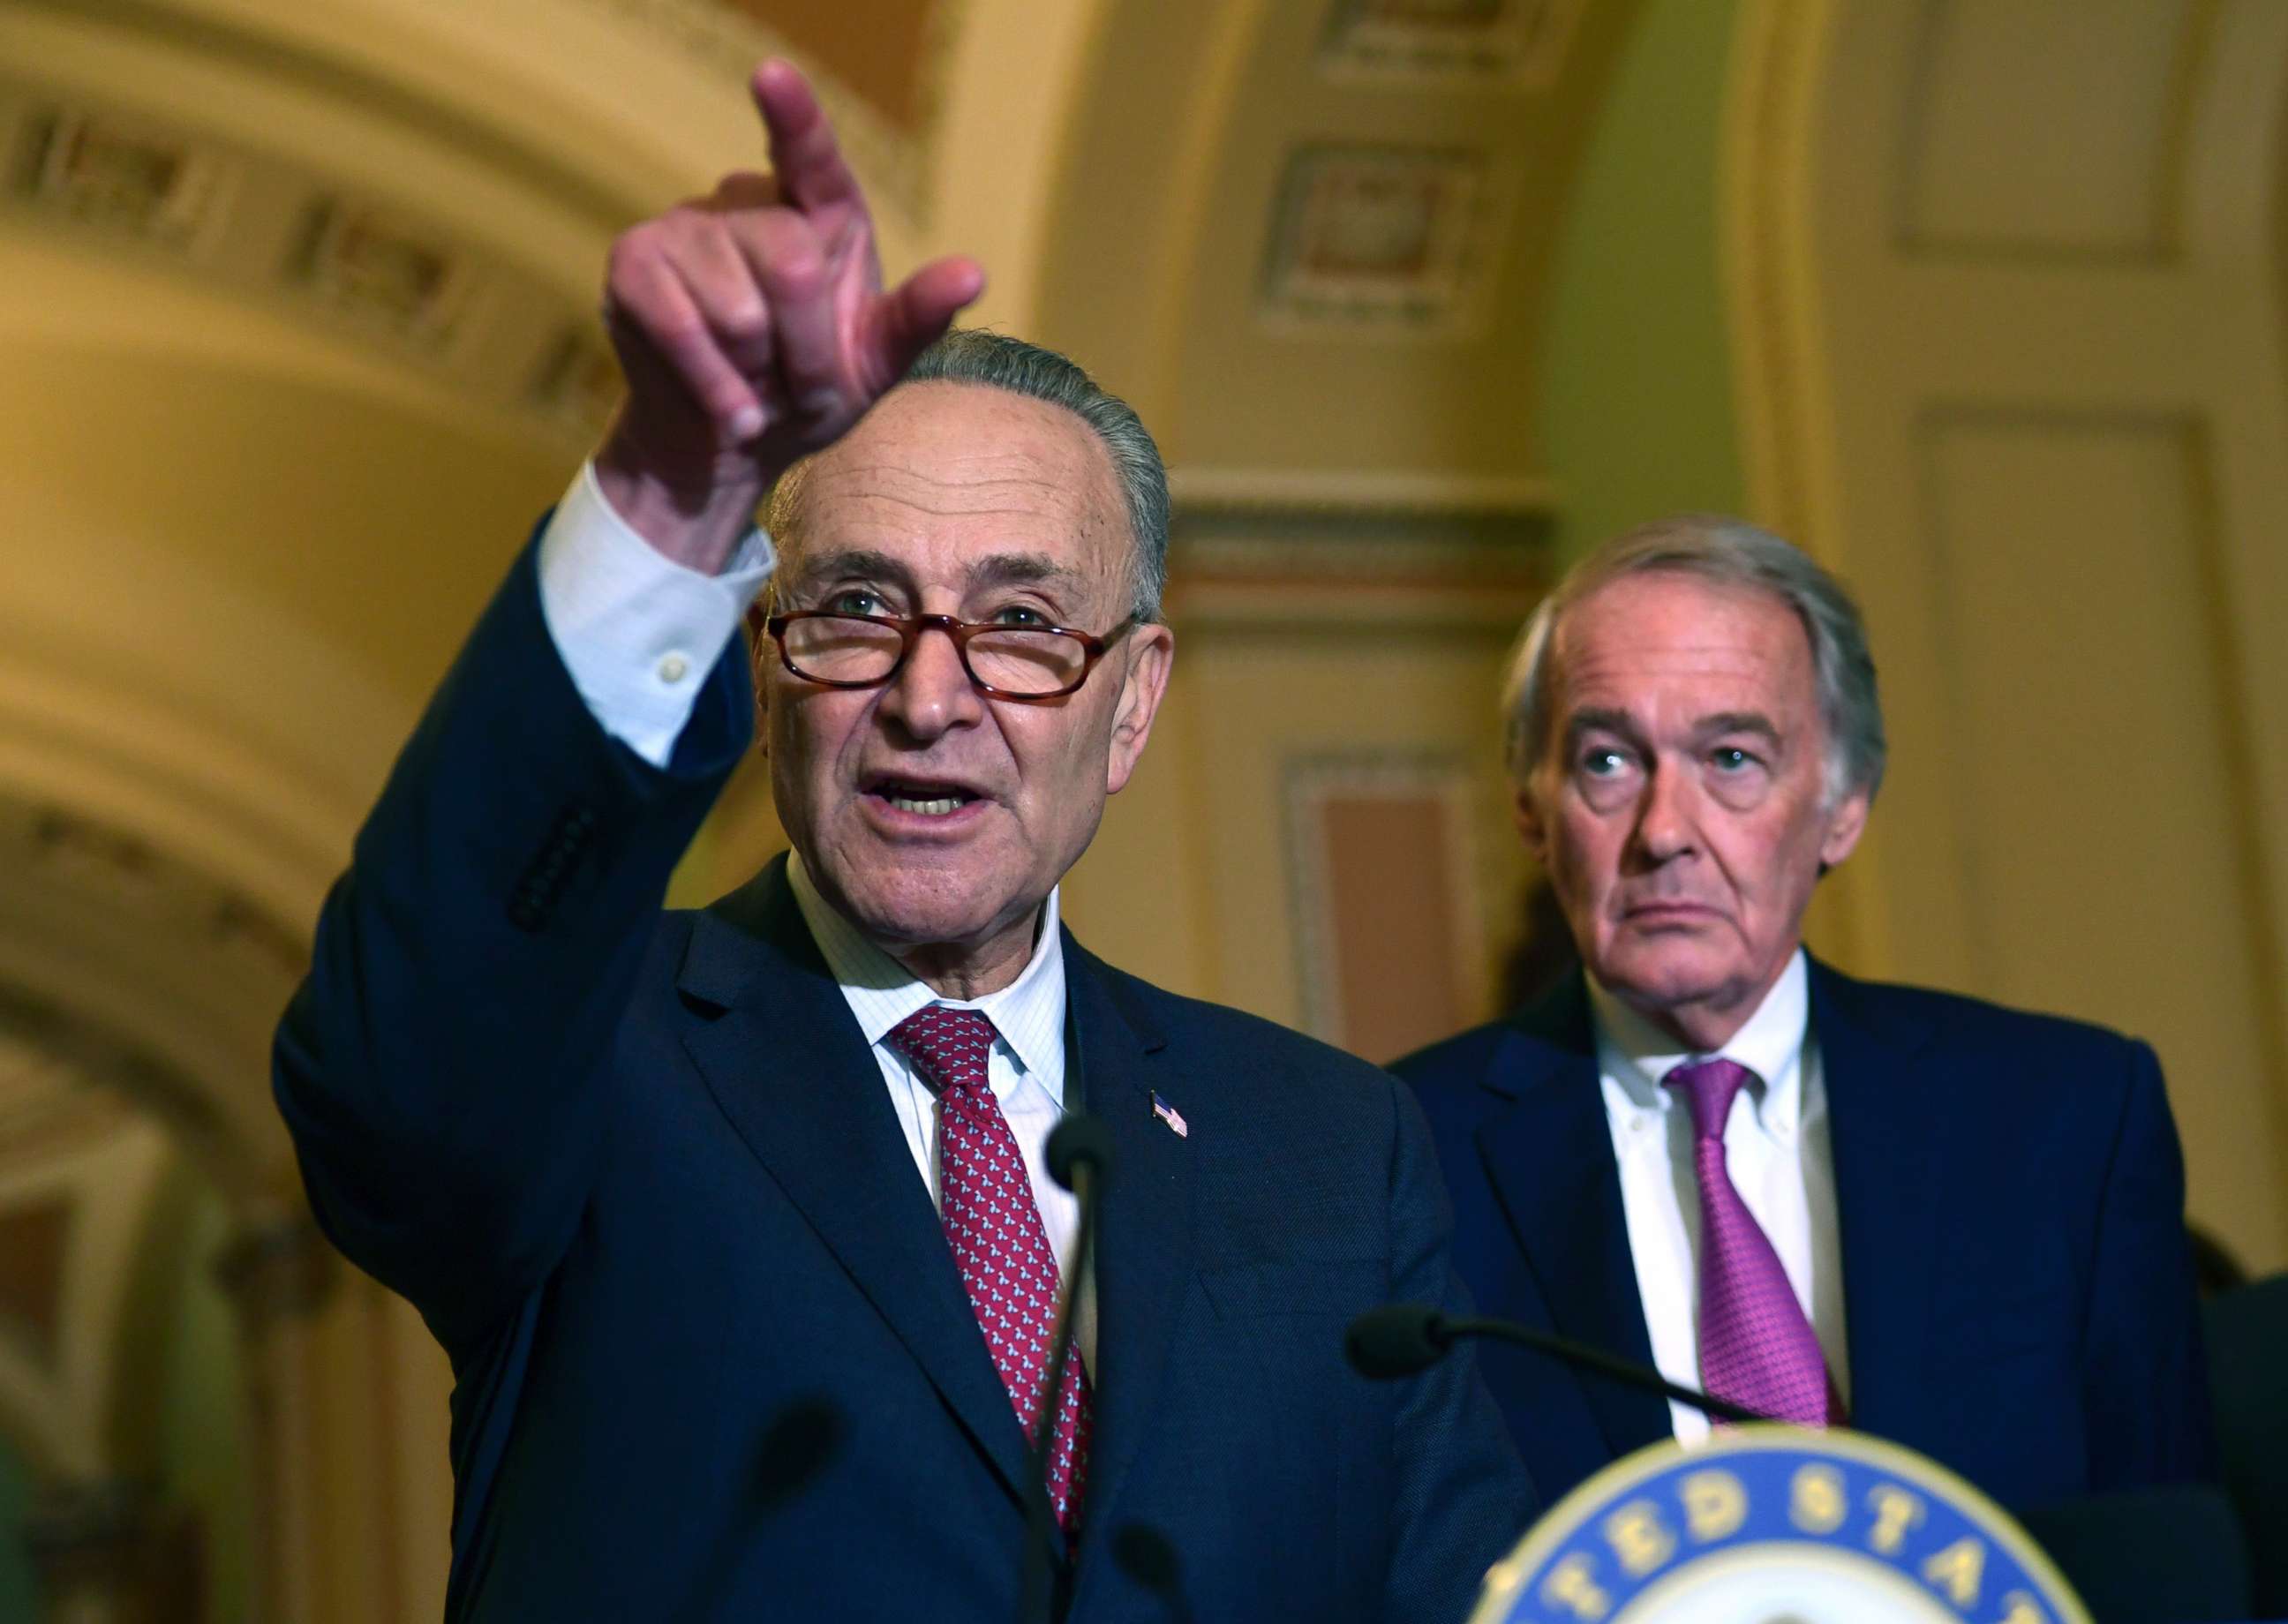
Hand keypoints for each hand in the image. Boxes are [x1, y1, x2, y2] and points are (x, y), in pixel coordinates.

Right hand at [594, 60, 984, 570]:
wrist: (729, 448)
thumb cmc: (808, 393)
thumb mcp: (875, 362)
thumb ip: (919, 317)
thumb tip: (973, 274)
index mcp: (819, 211)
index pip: (811, 156)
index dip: (793, 116)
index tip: (771, 77)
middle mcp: (747, 201)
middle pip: (792, 266)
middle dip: (808, 352)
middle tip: (805, 391)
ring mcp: (682, 227)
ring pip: (738, 309)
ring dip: (759, 376)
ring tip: (758, 390)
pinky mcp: (633, 266)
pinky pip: (682, 329)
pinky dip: (716, 387)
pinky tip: (727, 410)